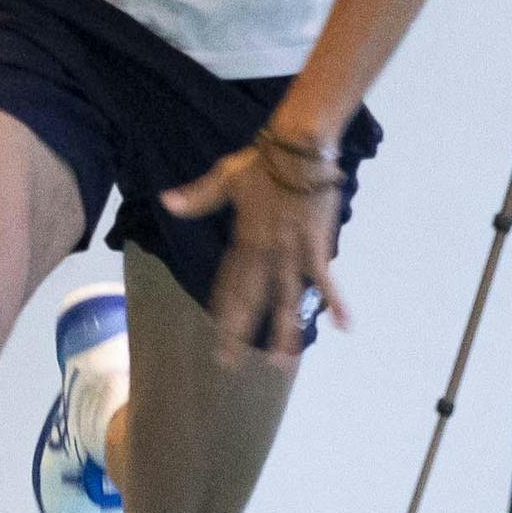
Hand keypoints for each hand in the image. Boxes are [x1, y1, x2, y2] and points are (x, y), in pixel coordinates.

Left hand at [159, 132, 349, 367]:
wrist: (299, 148)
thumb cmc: (263, 161)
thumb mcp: (225, 178)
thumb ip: (198, 197)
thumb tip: (166, 202)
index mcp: (243, 238)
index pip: (229, 282)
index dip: (222, 309)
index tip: (216, 334)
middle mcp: (265, 252)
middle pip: (250, 298)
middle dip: (239, 332)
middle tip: (229, 364)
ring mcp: (291, 252)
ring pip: (285, 298)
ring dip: (285, 330)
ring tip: (283, 363)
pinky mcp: (316, 246)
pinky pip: (325, 280)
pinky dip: (336, 302)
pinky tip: (345, 326)